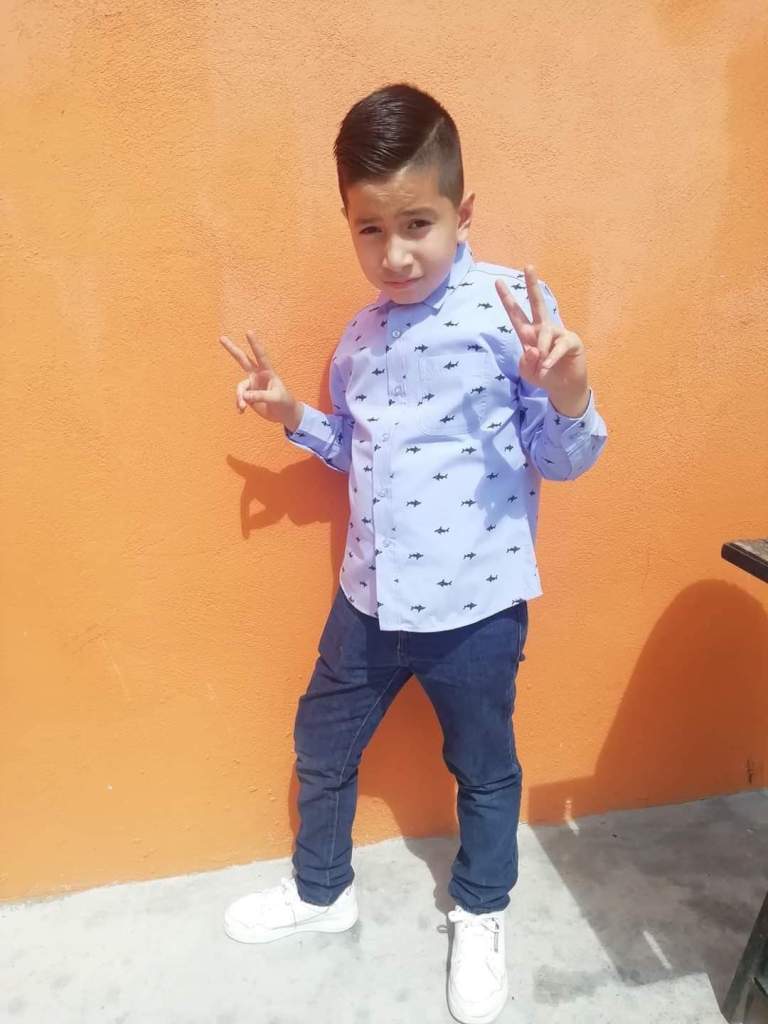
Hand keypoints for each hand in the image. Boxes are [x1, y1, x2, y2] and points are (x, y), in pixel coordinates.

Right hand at [219, 331, 301, 429]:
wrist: (284, 414)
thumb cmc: (284, 403)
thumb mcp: (275, 399)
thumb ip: (260, 396)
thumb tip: (244, 397)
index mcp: (267, 372)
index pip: (260, 355)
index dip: (254, 344)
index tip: (249, 332)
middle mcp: (257, 375)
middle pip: (242, 359)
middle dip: (231, 349)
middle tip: (221, 338)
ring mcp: (252, 385)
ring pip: (240, 388)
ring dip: (240, 397)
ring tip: (242, 407)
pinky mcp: (248, 395)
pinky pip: (240, 398)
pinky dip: (240, 404)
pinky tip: (242, 411)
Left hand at [495, 266, 588, 417]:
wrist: (563, 388)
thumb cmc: (543, 376)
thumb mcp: (528, 371)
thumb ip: (526, 360)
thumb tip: (532, 348)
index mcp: (529, 333)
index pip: (516, 314)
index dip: (507, 298)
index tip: (498, 282)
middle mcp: (543, 329)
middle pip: (537, 303)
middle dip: (532, 285)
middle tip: (528, 266)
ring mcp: (558, 333)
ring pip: (545, 333)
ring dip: (541, 350)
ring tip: (542, 366)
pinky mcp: (571, 341)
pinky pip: (558, 346)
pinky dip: (550, 358)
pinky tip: (547, 365)